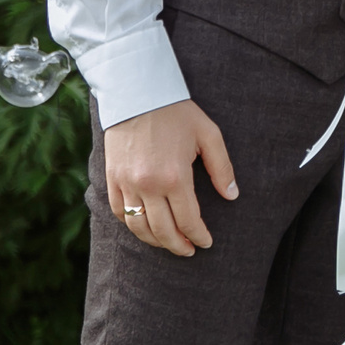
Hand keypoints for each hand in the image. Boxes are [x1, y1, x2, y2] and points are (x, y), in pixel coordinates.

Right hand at [104, 98, 237, 255]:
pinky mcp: (112, 178)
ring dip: (156, 241)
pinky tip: (145, 227)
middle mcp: (148, 185)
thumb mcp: (208, 134)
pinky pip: (120, 213)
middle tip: (190, 250)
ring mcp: (126, 183)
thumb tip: (232, 195)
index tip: (206, 243)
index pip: (188, 220)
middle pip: (163, 230)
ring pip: (139, 227)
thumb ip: (222, 167)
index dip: (199, 236)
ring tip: (169, 243)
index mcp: (175, 176)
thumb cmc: (177, 112)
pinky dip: (132, 225)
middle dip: (179, 245)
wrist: (137, 93)